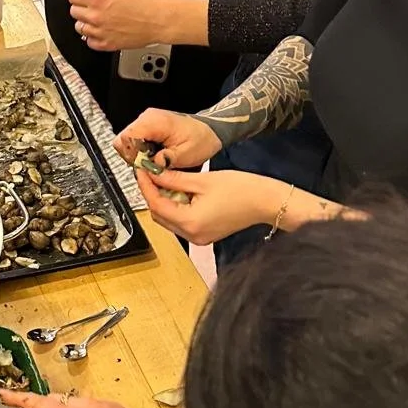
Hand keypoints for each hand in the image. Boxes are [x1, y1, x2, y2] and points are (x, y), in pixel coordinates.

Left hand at [68, 0, 177, 51]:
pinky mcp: (107, 44)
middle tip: (92, 5)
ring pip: (79, 27)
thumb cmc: (145, 1)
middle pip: (74, 11)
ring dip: (85, 22)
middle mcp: (96, 16)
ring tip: (98, 17)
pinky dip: (93, 36)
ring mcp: (100, 32)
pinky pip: (89, 42)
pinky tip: (102, 29)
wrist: (159, 19)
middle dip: (81, 6)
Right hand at [114, 107, 221, 170]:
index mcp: (155, 122)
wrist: (210, 131)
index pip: (127, 138)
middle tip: (150, 165)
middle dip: (134, 157)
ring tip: (155, 161)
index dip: (132, 155)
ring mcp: (146, 122)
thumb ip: (165, 160)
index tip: (143, 165)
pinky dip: (142, 152)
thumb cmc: (202, 139)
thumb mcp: (186, 154)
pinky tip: (155, 156)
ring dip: (138, 155)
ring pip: (127, 142)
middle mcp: (147, 118)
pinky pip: (135, 142)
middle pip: (123, 140)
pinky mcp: (148, 127)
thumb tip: (150, 166)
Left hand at [136, 166, 282, 244]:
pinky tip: (179, 191)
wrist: (266, 202)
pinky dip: (176, 207)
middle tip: (149, 172)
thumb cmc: (242, 189)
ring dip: (164, 200)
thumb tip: (152, 173)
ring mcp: (198, 238)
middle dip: (152, 193)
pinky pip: (181, 222)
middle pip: (159, 214)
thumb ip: (173, 179)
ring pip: (169, 219)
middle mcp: (191, 235)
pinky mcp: (204, 235)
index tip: (141, 169)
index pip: (156, 204)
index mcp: (190, 222)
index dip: (145, 185)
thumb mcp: (202, 180)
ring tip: (163, 179)